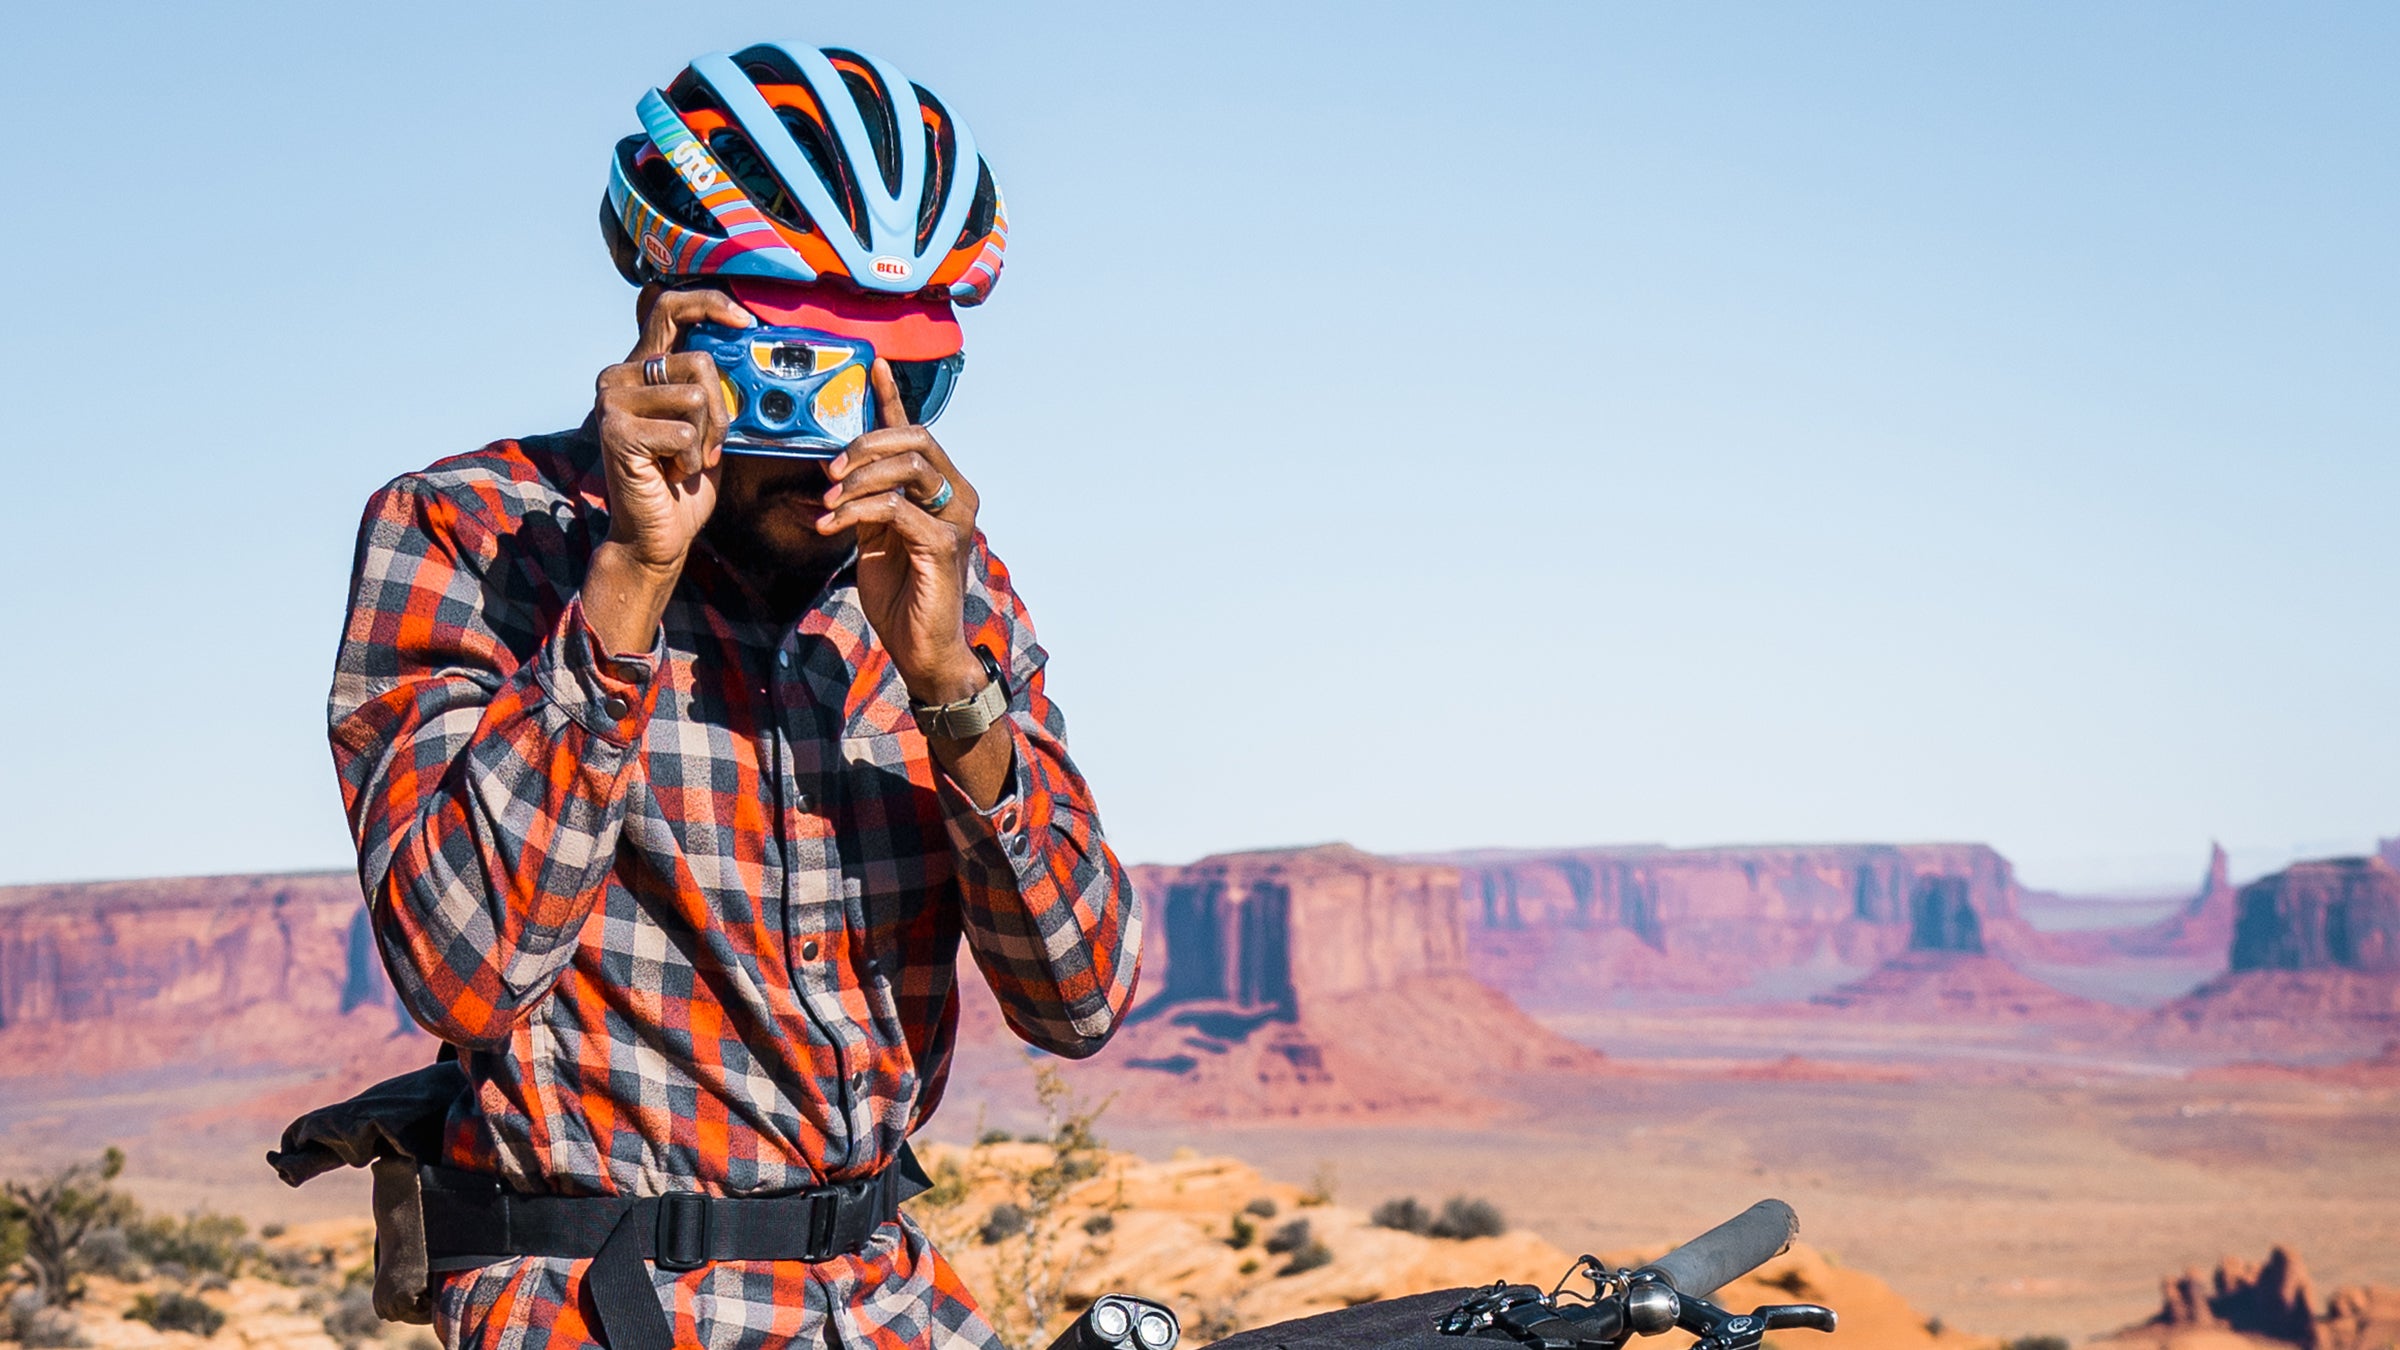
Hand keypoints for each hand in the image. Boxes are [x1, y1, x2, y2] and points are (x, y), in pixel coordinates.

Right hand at [582, 288, 752, 654]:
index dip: (710, 304)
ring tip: (683, 461)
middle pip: (699, 362)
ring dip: (705, 439)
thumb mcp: (708, 425)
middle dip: (721, 411)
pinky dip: (690, 459)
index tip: (745, 321)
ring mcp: (611, 400)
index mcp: (642, 367)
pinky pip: (682, 432)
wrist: (657, 534)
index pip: (670, 308)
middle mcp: (619, 375)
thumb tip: (753, 350)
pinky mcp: (614, 430)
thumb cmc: (684, 480)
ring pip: (696, 398)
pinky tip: (670, 474)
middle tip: (708, 446)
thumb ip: (716, 388)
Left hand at [819, 359, 986, 704]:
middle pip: (914, 439)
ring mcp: (955, 519)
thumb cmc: (902, 597)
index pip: (915, 433)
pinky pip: (895, 507)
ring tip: (829, 502)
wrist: (921, 649)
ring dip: (859, 479)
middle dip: (866, 444)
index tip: (874, 366)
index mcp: (940, 490)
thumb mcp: (874, 539)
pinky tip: (832, 524)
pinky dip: (856, 511)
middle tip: (831, 470)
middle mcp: (956, 496)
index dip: (892, 398)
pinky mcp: (944, 543)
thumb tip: (835, 471)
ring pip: (906, 467)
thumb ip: (865, 503)